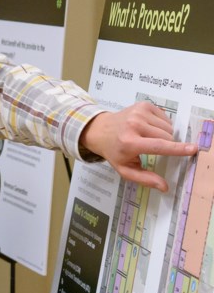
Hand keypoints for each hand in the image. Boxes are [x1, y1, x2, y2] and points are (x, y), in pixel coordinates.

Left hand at [79, 101, 196, 191]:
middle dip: (166, 144)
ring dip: (163, 134)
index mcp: (130, 142)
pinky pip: (165, 117)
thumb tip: (164, 187)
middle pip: (167, 137)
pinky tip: (147, 127)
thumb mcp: (125, 169)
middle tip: (149, 147)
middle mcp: (134, 125)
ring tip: (147, 136)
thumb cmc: (114, 151)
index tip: (192, 149)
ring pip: (168, 127)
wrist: (100, 130)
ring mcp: (139, 112)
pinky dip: (161, 124)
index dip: (177, 149)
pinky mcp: (143, 105)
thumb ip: (144, 179)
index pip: (159, 146)